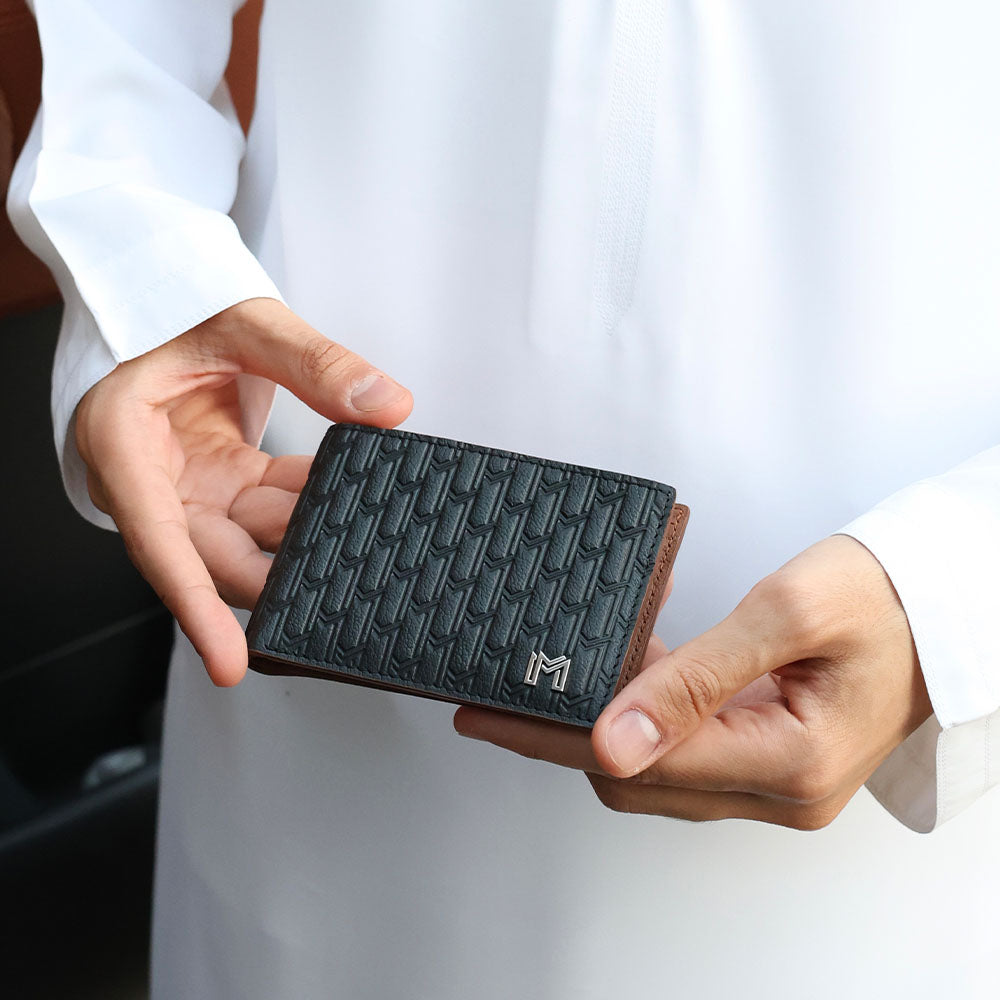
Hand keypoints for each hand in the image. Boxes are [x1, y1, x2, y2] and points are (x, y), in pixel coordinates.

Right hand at [76, 298, 412, 685]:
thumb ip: (316, 363)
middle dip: (279, 571)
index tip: (230, 661)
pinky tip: (350, 498)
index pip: (160, 541)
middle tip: (345, 578)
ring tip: (360, 530)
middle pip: (213, 554)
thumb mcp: (244, 321)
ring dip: (304, 535)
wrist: (164, 297)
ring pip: (249, 538)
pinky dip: (310, 506)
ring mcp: (188, 487)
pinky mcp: (221, 483)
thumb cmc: (175, 302)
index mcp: (123, 444)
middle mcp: (150, 480)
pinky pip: (269, 511)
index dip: (195, 605)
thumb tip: (387, 407)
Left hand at [454, 535, 932, 828]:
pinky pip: (687, 752)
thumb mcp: (788, 614)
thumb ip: (697, 678)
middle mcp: (782, 792)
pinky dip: (644, 716)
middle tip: (497, 693)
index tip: (484, 714)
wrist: (943, 606)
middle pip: (639, 779)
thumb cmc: (881, 596)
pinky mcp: (770, 763)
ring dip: (599, 726)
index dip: (553, 737)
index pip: (640, 763)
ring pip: (657, 771)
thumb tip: (612, 738)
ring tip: (543, 681)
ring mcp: (777, 784)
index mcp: (791, 764)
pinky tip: (617, 672)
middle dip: (562, 736)